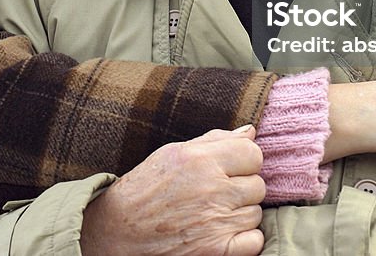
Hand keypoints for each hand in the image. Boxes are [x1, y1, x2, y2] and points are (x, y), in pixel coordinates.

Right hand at [80, 126, 265, 255]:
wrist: (117, 230)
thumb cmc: (145, 188)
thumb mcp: (174, 153)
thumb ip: (214, 140)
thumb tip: (250, 131)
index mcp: (200, 159)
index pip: (253, 154)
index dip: (244, 162)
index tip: (231, 170)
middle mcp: (211, 189)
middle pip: (258, 185)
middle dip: (241, 189)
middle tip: (216, 195)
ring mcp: (216, 222)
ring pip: (256, 213)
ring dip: (240, 214)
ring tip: (212, 214)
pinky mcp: (217, 250)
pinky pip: (255, 240)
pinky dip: (245, 239)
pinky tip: (222, 233)